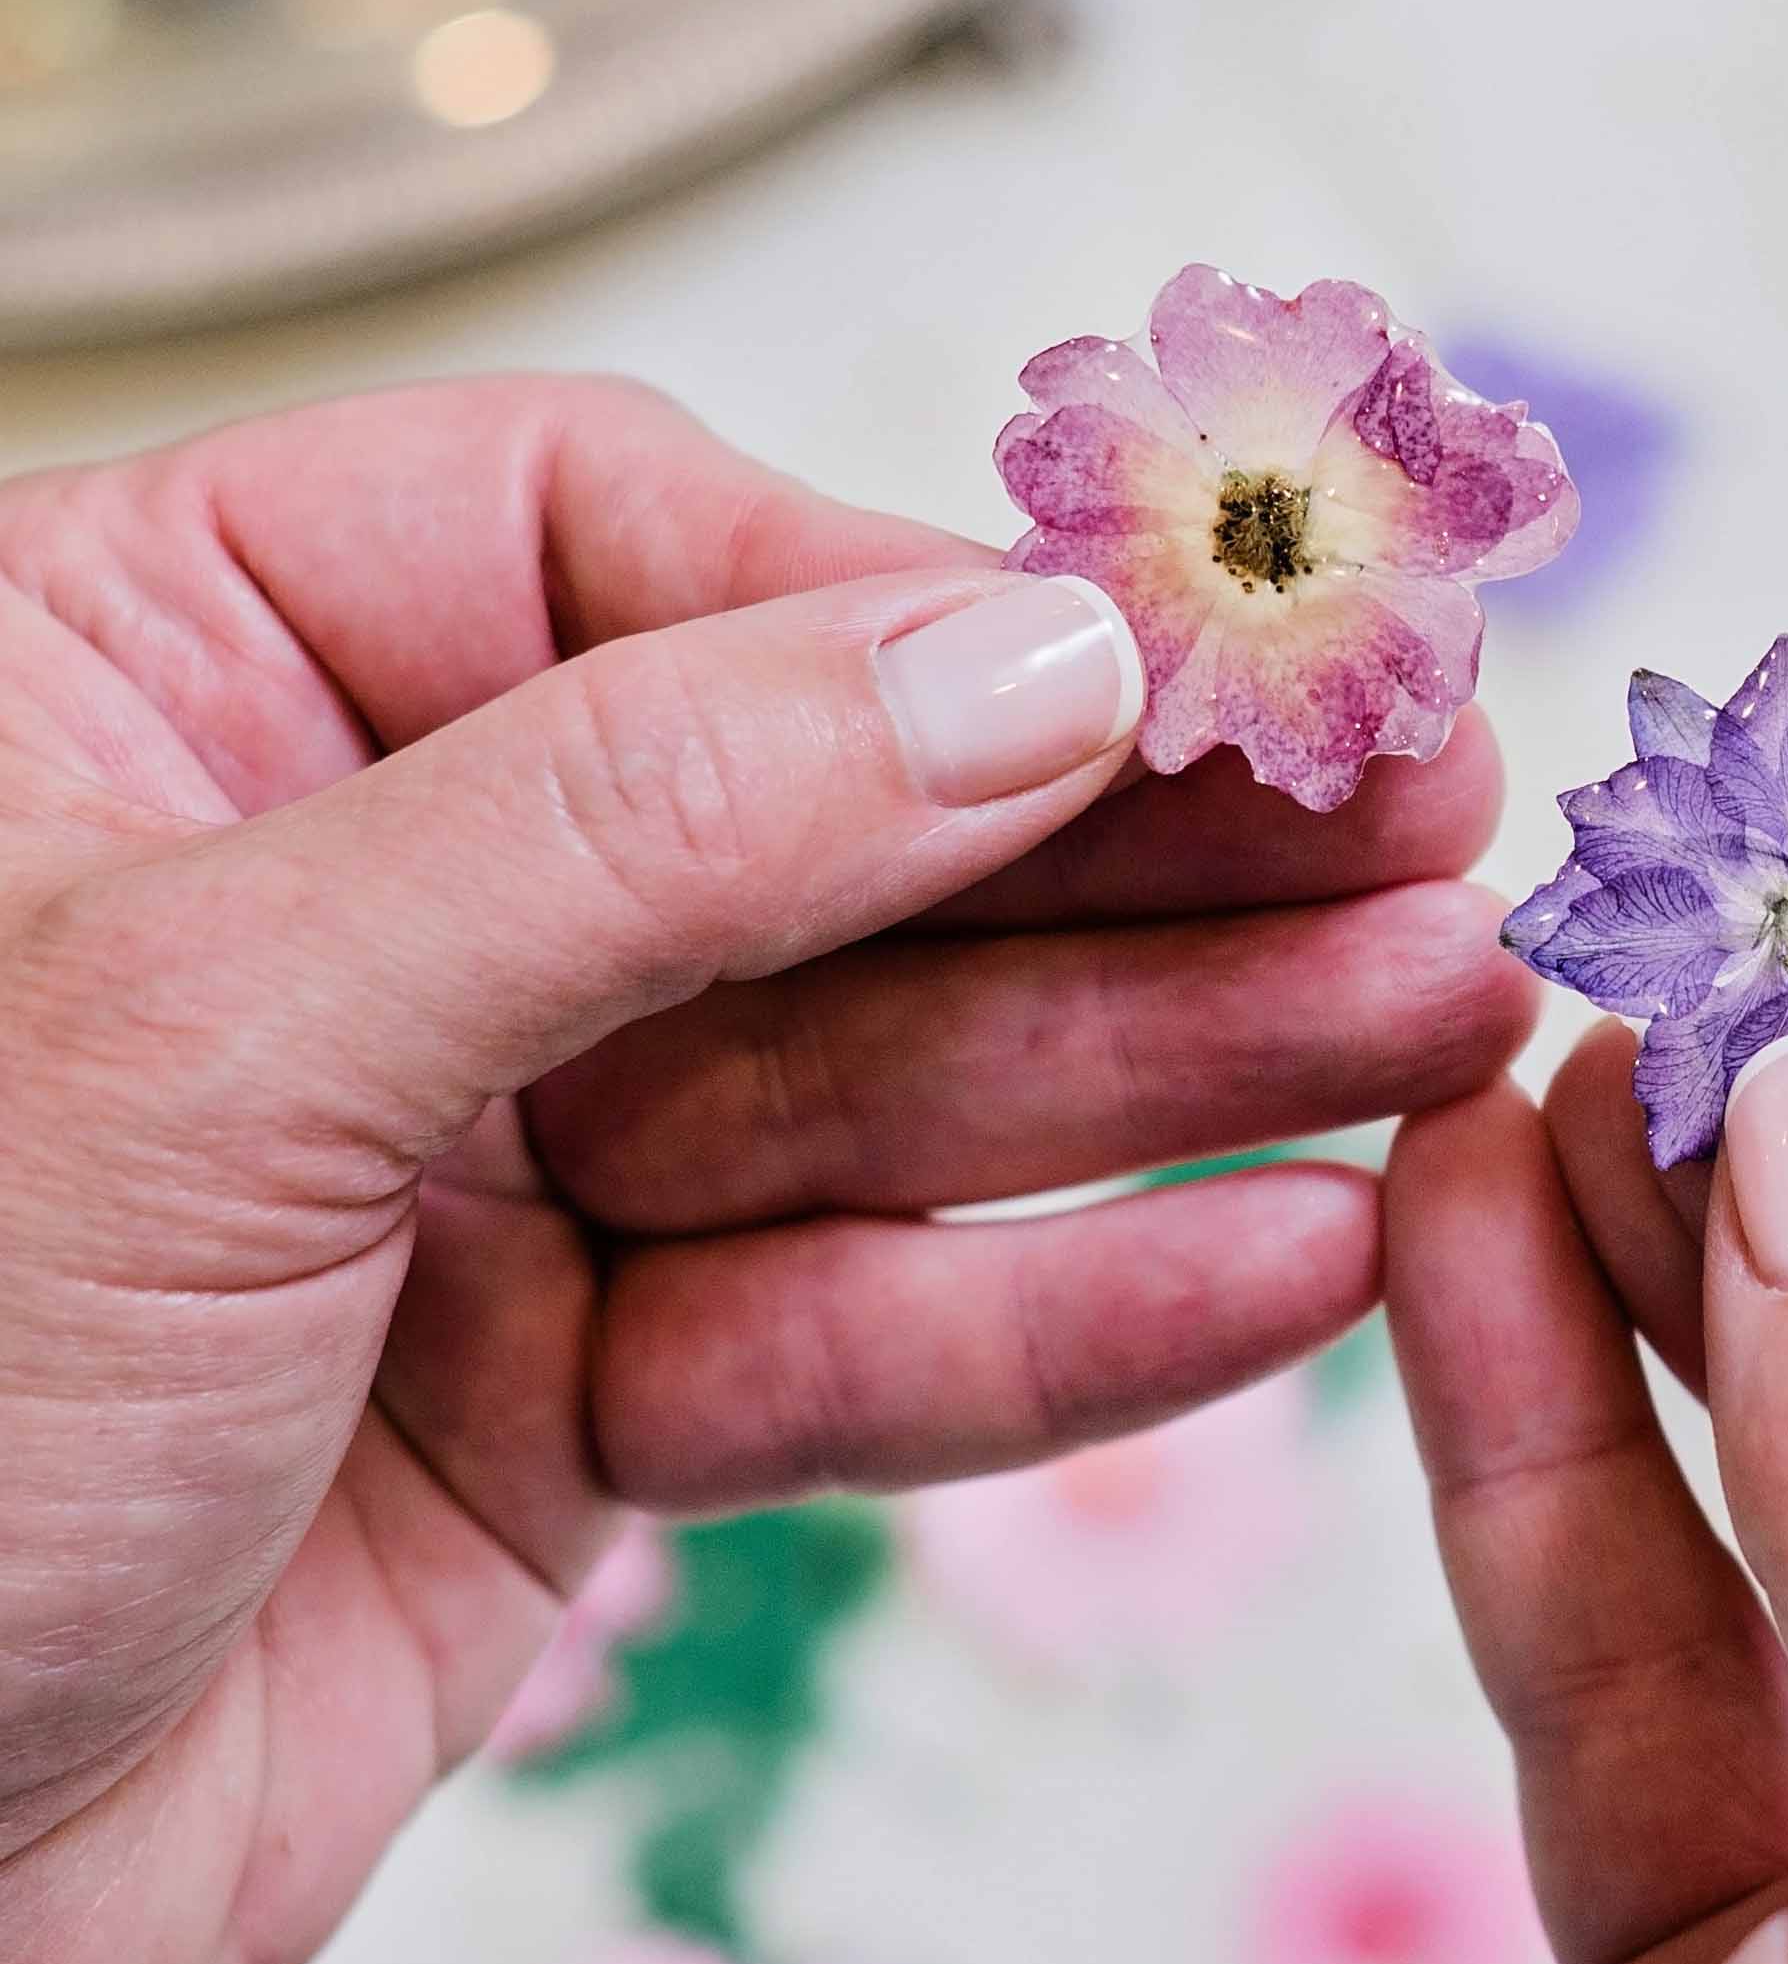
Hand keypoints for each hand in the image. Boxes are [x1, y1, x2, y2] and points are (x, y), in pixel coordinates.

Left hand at [0, 378, 1536, 1963]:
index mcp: (162, 685)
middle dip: (1137, 854)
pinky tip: (1295, 1267)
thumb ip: (639, 826)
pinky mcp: (550, 1419)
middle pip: (821, 822)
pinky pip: (848, 1342)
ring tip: (1449, 1030)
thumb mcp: (204, 1039)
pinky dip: (1065, 1328)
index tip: (1203, 673)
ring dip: (1176, 1077)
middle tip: (1440, 831)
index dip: (926, 605)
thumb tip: (1022, 663)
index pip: (622, 543)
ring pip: (880, 1091)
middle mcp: (340, 906)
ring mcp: (460, 1171)